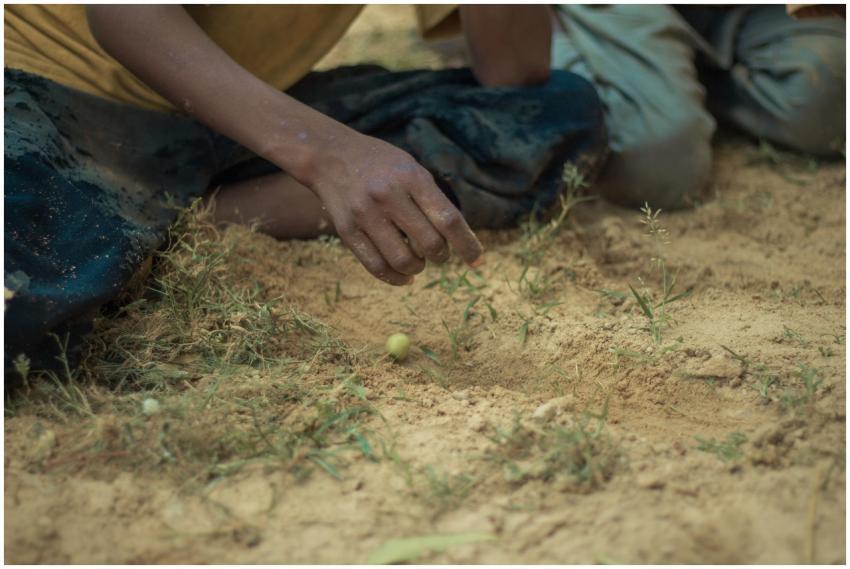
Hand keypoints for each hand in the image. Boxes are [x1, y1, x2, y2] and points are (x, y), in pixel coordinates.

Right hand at [305, 128, 483, 284]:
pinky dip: (395, 278)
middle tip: (439, 254)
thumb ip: (432, 198)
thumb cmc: (380, 164)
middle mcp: (389, 196)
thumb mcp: (411, 168)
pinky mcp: (348, 231)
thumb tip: (458, 237)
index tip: (477, 261)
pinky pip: (376, 266)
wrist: (329, 155)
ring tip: (419, 263)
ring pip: (403, 261)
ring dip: (418, 268)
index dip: (467, 245)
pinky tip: (404, 276)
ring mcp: (366, 215)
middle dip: (441, 256)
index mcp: (411, 177)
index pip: (448, 219)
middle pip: (429, 243)